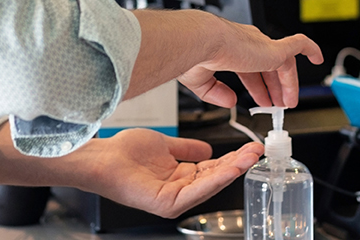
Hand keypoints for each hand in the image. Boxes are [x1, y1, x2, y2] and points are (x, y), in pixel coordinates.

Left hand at [80, 128, 263, 217]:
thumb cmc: (124, 153)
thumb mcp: (165, 146)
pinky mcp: (168, 203)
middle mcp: (180, 191)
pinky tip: (230, 168)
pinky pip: (196, 191)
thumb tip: (207, 149)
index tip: (249, 147)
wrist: (103, 158)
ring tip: (250, 157)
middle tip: (257, 151)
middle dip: (239, 163)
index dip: (232, 157)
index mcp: (180, 178)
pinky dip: (215, 179)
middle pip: (216, 177)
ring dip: (233, 170)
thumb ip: (187, 149)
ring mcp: (175, 199)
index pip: (213, 169)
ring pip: (210, 185)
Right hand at [177, 20, 323, 107]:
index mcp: (230, 49)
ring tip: (289, 102)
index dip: (256, 87)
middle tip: (278, 103)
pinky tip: (318, 58)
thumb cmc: (194, 56)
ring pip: (282, 63)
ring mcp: (262, 46)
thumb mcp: (202, 81)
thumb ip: (216, 92)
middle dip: (273, 87)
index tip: (261, 100)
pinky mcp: (274, 49)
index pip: (249, 69)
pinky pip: (299, 45)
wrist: (200, 43)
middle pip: (267, 67)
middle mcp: (248, 44)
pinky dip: (310, 48)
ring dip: (287, 83)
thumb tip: (231, 102)